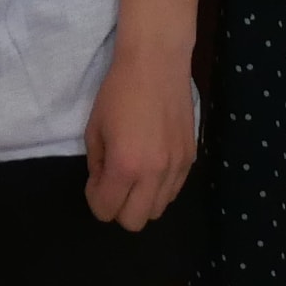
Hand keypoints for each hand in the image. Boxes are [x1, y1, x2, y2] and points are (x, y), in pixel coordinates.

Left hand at [81, 44, 195, 231]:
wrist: (156, 64)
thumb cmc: (118, 92)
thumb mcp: (94, 129)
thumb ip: (97, 164)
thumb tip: (103, 183)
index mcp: (125, 166)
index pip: (106, 210)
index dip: (95, 199)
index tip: (95, 180)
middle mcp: (154, 174)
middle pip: (134, 222)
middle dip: (117, 208)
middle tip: (112, 182)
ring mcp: (177, 168)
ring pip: (158, 210)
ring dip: (141, 200)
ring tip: (134, 173)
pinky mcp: (190, 158)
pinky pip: (174, 191)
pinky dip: (160, 188)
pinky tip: (152, 165)